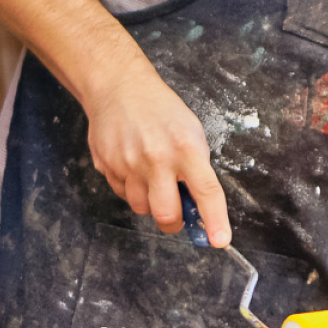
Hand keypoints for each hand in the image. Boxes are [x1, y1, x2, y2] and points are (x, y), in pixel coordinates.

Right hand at [83, 62, 230, 246]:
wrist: (119, 87)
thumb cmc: (161, 110)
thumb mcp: (191, 132)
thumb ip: (196, 168)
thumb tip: (198, 205)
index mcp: (186, 148)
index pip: (206, 192)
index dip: (215, 220)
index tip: (220, 239)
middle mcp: (157, 159)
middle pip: (167, 215)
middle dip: (175, 222)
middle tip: (177, 214)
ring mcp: (128, 164)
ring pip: (142, 209)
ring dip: (151, 203)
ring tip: (152, 177)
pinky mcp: (107, 166)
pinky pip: (122, 194)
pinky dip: (132, 189)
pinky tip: (134, 167)